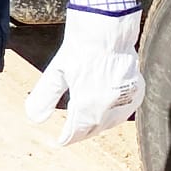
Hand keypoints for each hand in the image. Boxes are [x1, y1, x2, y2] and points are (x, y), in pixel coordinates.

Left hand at [24, 8, 144, 145]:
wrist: (107, 29)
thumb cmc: (80, 48)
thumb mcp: (56, 72)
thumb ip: (45, 97)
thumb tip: (33, 118)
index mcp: (88, 104)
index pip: (77, 131)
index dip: (67, 138)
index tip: (60, 141)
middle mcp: (109, 106)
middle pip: (93, 128)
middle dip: (81, 133)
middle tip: (71, 134)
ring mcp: (126, 99)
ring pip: (111, 122)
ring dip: (97, 125)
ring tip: (86, 125)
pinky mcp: (137, 90)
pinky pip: (125, 110)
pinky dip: (114, 115)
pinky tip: (106, 113)